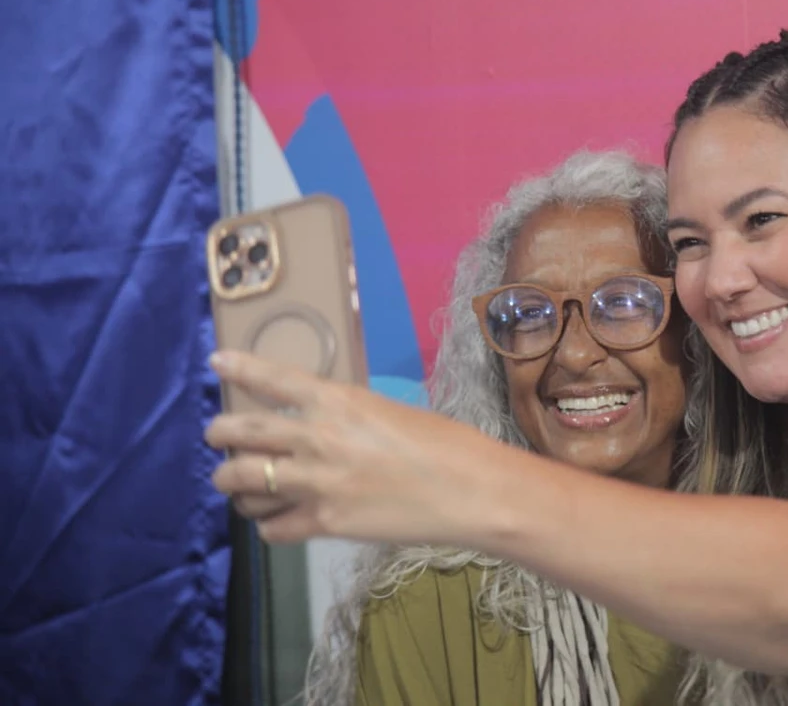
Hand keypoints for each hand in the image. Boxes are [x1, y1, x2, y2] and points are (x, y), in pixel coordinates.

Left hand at [205, 350, 488, 544]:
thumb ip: (346, 417)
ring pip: (241, 483)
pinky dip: (268, 524)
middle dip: (219, 435)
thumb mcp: (388, 411)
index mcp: (337, 400)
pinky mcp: (324, 523)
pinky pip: (271, 528)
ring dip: (232, 483)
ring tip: (239, 485)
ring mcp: (316, 483)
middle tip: (218, 437)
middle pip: (241, 433)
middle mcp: (316, 437)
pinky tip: (277, 521)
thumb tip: (323, 427)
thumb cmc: (445, 443)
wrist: (470, 490)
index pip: (272, 379)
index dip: (239, 368)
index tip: (217, 361)